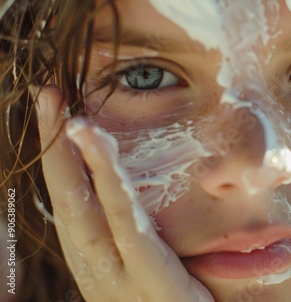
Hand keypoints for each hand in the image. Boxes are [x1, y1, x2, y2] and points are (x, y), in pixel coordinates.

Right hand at [33, 86, 213, 300]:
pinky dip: (111, 187)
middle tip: (49, 97)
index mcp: (96, 262)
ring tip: (71, 117)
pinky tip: (100, 152)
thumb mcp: (147, 268)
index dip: (59, 160)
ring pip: (90, 210)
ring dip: (77, 160)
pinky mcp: (151, 283)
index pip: (71, 202)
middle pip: (69, 199)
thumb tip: (125, 191)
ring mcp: (118, 280)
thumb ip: (136, 235)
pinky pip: (128, 228)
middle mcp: (96, 269)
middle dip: (56, 148)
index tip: (58, 118)